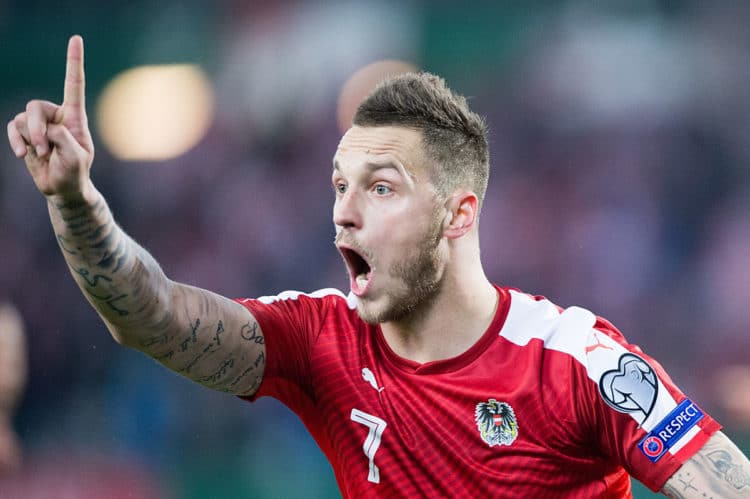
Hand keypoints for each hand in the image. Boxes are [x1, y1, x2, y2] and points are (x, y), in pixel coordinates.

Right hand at [6, 35, 94, 199]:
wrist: (63, 188)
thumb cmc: (75, 172)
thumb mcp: (76, 157)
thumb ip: (62, 137)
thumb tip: (45, 127)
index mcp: (75, 117)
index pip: (74, 85)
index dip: (73, 62)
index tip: (76, 39)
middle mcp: (57, 116)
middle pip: (36, 106)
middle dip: (36, 128)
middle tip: (43, 148)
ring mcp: (40, 124)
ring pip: (23, 119)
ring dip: (28, 138)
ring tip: (39, 154)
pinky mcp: (26, 134)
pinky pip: (13, 128)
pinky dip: (15, 140)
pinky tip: (23, 154)